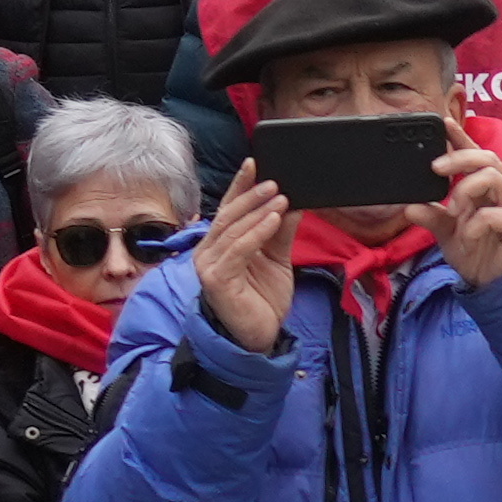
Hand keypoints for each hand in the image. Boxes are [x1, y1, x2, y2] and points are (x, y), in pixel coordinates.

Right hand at [193, 191, 301, 352]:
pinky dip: (256, 233)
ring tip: (280, 196)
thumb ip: (281, 232)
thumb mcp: (277, 259)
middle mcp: (208, 252)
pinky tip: (273, 220)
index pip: (229, 208)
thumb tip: (292, 202)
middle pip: (228, 215)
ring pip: (232, 230)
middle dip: (251, 194)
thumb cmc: (262, 300)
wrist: (258, 339)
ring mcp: (208, 266)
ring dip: (258, 211)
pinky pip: (237, 250)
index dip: (240, 185)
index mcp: (219, 244)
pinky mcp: (216, 280)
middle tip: (274, 180)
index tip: (254, 162)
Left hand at [432, 128, 501, 287]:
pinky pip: (493, 214)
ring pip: (492, 177)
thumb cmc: (476, 252)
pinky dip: (473, 225)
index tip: (443, 123)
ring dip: (465, 191)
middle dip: (458, 158)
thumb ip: (431, 216)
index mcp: (487, 187)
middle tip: (435, 168)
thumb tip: (408, 206)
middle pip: (486, 157)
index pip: (476, 155)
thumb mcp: (446, 232)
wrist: (492, 284)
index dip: (461, 137)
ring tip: (454, 211)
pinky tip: (468, 238)